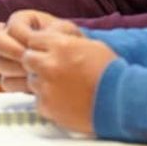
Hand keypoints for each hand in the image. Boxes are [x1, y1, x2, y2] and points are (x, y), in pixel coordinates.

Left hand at [0, 11, 114, 132]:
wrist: (120, 102)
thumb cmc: (110, 72)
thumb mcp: (91, 46)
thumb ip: (67, 42)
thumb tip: (52, 39)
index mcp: (60, 45)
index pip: (33, 39)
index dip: (40, 46)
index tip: (47, 52)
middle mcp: (49, 64)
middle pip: (27, 59)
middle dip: (36, 63)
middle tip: (51, 70)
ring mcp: (46, 86)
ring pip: (31, 81)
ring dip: (42, 83)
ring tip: (62, 88)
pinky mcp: (47, 106)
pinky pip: (38, 101)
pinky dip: (48, 101)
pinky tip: (64, 102)